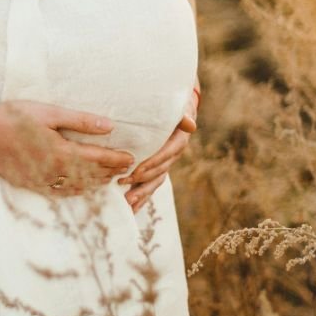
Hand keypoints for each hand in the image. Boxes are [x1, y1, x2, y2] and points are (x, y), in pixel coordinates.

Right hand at [0, 101, 134, 195]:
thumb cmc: (16, 116)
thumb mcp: (51, 113)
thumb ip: (81, 121)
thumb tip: (109, 126)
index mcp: (62, 152)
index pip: (98, 159)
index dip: (116, 160)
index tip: (131, 159)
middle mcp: (54, 171)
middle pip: (89, 175)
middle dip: (109, 172)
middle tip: (126, 170)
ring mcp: (40, 181)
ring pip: (75, 188)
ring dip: (94, 184)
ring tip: (108, 181)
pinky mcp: (28, 184)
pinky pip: (57, 193)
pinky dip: (74, 192)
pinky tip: (79, 190)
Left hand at [119, 89, 199, 213]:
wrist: (176, 112)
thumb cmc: (173, 107)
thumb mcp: (179, 107)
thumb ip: (183, 115)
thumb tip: (190, 123)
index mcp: (178, 142)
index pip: (166, 154)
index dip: (153, 162)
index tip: (137, 169)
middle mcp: (172, 156)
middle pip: (159, 171)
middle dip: (142, 180)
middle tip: (125, 184)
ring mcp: (165, 164)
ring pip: (155, 182)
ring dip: (142, 193)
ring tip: (128, 201)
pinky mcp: (156, 169)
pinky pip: (150, 185)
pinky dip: (142, 198)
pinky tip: (130, 208)